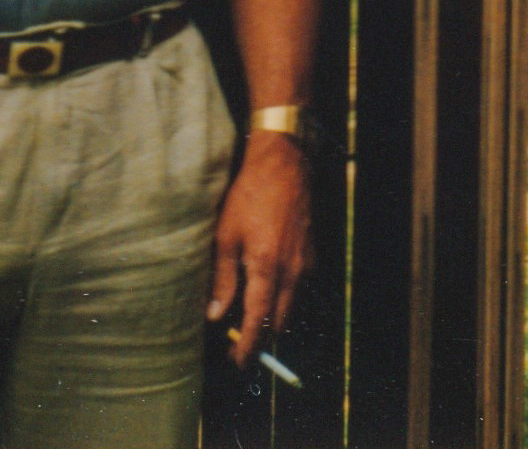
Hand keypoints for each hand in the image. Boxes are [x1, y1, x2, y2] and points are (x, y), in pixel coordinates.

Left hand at [208, 130, 312, 366]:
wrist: (283, 165)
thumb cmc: (248, 196)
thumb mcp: (226, 235)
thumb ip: (222, 279)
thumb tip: (215, 316)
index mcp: (267, 269)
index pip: (258, 322)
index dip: (247, 347)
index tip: (237, 363)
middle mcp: (292, 272)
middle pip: (279, 323)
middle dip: (261, 336)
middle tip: (237, 340)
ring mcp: (306, 265)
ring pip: (291, 307)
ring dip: (273, 316)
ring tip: (248, 312)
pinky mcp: (312, 255)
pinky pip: (298, 289)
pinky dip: (283, 297)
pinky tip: (265, 285)